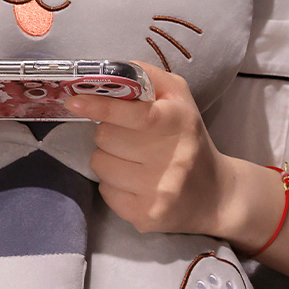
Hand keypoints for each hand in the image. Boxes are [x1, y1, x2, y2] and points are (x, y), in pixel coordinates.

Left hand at [64, 63, 232, 234]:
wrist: (215, 195)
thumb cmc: (188, 139)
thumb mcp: (179, 99)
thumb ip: (147, 77)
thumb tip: (108, 72)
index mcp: (178, 122)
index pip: (133, 113)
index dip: (100, 105)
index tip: (74, 102)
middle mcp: (171, 158)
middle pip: (105, 137)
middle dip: (109, 133)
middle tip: (130, 139)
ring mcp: (158, 191)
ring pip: (100, 164)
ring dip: (109, 159)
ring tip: (134, 162)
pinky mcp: (145, 216)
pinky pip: (105, 191)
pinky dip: (113, 185)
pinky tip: (135, 183)